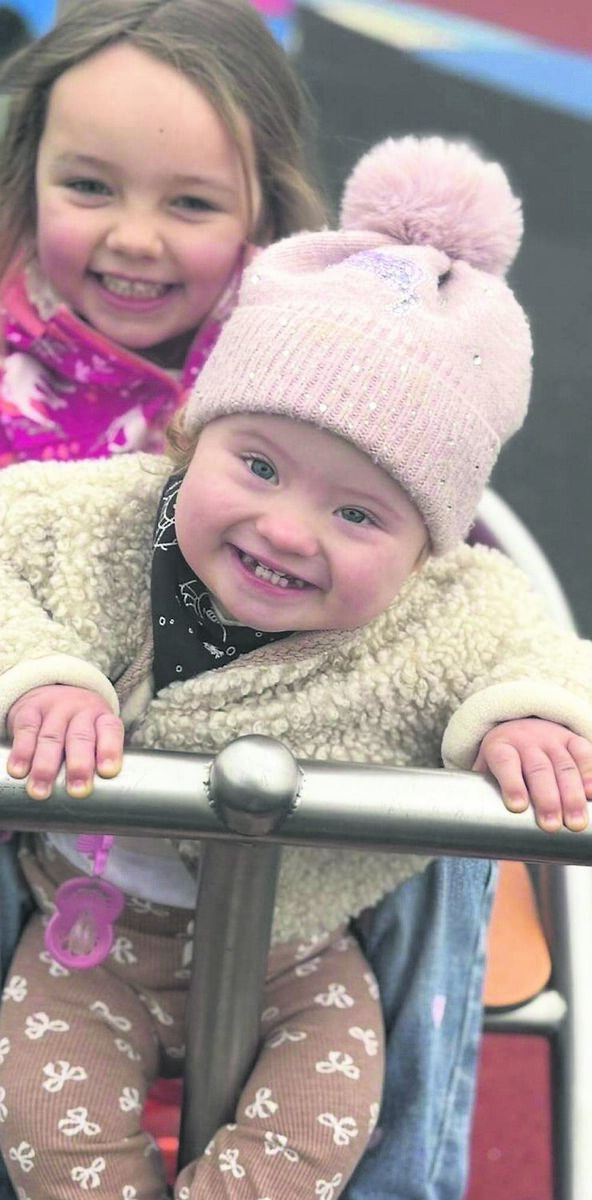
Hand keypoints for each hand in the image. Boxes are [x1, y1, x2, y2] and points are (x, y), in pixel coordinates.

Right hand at [6, 685, 123, 800]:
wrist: (52, 693)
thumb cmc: (78, 727)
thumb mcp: (94, 734)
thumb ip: (95, 760)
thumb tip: (95, 804)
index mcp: (102, 718)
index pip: (110, 731)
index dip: (110, 750)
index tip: (107, 772)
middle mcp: (81, 711)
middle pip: (80, 737)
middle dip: (79, 766)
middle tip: (77, 791)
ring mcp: (55, 709)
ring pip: (51, 737)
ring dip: (45, 766)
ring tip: (41, 790)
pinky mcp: (30, 710)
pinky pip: (26, 730)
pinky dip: (22, 752)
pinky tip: (19, 770)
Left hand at [473, 717, 591, 831]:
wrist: (519, 725)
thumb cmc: (502, 761)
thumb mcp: (486, 769)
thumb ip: (484, 793)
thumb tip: (479, 832)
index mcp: (500, 746)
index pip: (505, 762)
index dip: (512, 784)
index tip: (517, 808)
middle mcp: (525, 740)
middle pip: (538, 769)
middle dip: (546, 799)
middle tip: (551, 826)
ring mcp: (551, 738)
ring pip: (563, 765)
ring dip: (571, 796)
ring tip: (575, 823)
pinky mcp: (571, 739)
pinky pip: (584, 753)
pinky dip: (589, 774)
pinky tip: (591, 793)